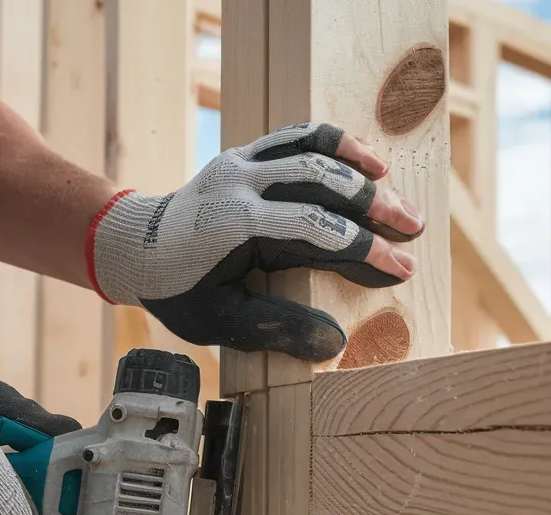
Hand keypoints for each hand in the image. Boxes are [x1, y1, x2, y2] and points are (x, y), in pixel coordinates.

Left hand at [86, 122, 422, 360]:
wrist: (136, 247)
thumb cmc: (178, 290)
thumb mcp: (220, 322)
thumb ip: (276, 329)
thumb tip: (334, 342)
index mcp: (236, 226)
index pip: (316, 231)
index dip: (363, 249)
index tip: (400, 269)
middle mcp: (242, 185)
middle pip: (323, 184)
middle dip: (375, 209)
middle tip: (414, 231)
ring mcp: (243, 162)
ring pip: (315, 152)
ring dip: (362, 173)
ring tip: (398, 197)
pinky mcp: (246, 154)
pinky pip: (297, 136)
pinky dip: (336, 144)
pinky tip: (366, 163)